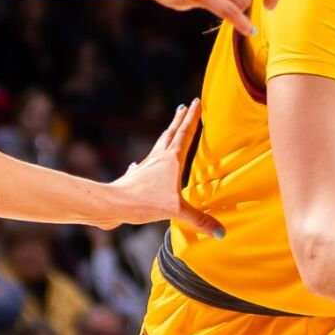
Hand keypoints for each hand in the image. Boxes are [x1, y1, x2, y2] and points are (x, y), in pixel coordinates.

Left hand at [103, 100, 221, 236]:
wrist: (112, 204)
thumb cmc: (143, 202)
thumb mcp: (176, 211)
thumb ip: (199, 220)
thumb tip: (221, 233)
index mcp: (171, 160)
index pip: (186, 134)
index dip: (193, 118)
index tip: (197, 102)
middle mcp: (159, 158)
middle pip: (172, 133)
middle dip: (181, 120)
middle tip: (186, 106)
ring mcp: (146, 165)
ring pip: (160, 144)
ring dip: (168, 134)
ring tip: (172, 127)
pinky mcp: (137, 176)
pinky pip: (147, 162)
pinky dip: (151, 158)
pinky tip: (143, 163)